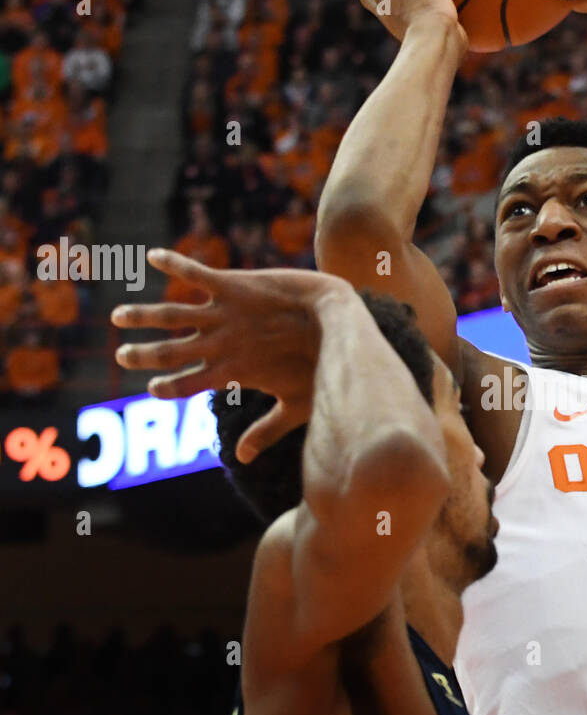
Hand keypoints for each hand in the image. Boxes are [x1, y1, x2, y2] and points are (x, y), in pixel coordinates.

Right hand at [111, 249, 347, 462]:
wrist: (338, 319)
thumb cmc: (322, 367)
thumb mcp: (295, 406)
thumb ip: (266, 432)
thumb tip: (242, 458)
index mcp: (231, 372)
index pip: (186, 385)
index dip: (166, 388)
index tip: (153, 389)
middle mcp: (221, 344)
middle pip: (169, 353)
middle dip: (142, 356)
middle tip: (122, 357)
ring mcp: (224, 314)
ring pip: (171, 315)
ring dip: (142, 316)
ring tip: (119, 316)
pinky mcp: (233, 285)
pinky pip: (195, 273)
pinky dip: (174, 264)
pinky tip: (155, 256)